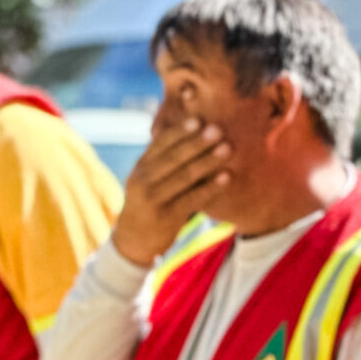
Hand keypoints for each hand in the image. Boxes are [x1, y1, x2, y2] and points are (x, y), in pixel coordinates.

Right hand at [110, 107, 231, 266]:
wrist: (133, 240)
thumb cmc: (150, 202)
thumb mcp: (149, 179)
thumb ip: (165, 160)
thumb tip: (194, 131)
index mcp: (140, 166)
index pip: (160, 143)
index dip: (180, 131)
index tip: (199, 119)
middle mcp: (143, 180)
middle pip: (173, 157)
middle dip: (197, 142)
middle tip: (218, 129)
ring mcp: (153, 199)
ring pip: (184, 177)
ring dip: (207, 162)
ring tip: (227, 149)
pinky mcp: (166, 217)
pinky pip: (192, 199)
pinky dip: (210, 187)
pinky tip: (227, 177)